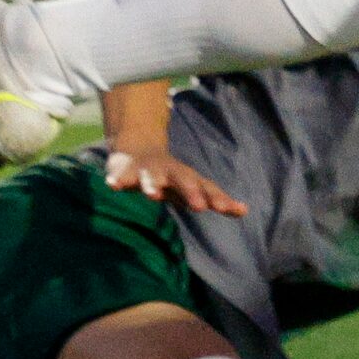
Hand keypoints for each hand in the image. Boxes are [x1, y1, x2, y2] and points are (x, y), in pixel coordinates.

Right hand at [104, 145, 248, 215]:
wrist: (138, 148)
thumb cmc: (171, 177)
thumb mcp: (193, 188)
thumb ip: (216, 199)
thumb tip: (245, 210)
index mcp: (187, 178)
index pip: (206, 188)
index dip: (217, 198)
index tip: (229, 209)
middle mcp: (169, 173)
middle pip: (183, 179)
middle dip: (191, 191)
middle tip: (199, 206)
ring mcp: (147, 171)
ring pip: (150, 177)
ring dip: (152, 185)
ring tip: (153, 195)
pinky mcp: (125, 171)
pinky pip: (120, 176)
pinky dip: (117, 180)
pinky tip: (112, 186)